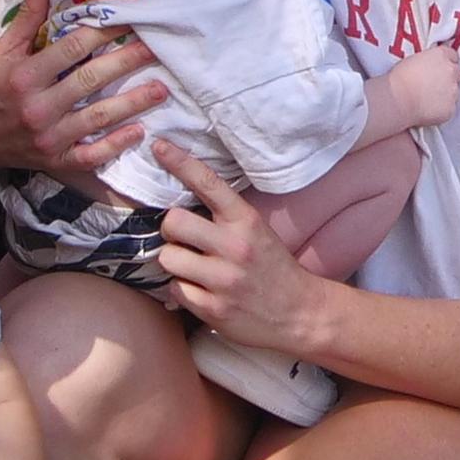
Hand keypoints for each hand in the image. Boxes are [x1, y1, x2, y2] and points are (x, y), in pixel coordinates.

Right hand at [0, 0, 169, 184]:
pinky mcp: (55, 160)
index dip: (102, 31)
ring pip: (97, 118)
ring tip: (160, 89)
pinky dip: (115, 146)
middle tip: (155, 49)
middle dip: (126, 62)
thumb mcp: (4, 50)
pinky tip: (138, 132)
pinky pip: (89, 156)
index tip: (129, 21)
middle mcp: (37, 107)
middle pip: (90, 80)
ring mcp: (48, 137)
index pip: (72, 48)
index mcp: (25, 76)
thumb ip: (28, 16)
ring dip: (132, 103)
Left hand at [148, 143, 321, 351]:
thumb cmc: (272, 268)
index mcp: (246, 221)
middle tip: (184, 239)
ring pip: (168, 258)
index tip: (158, 146)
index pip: (207, 183)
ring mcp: (224, 280)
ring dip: (175, 263)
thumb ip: (224, 217)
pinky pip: (174, 290)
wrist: (301, 313)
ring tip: (193, 269)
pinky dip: (180, 290)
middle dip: (172, 231)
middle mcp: (235, 247)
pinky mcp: (214, 309)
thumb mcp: (257, 231)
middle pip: (174, 222)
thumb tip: (179, 201)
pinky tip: (199, 291)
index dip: (179, 161)